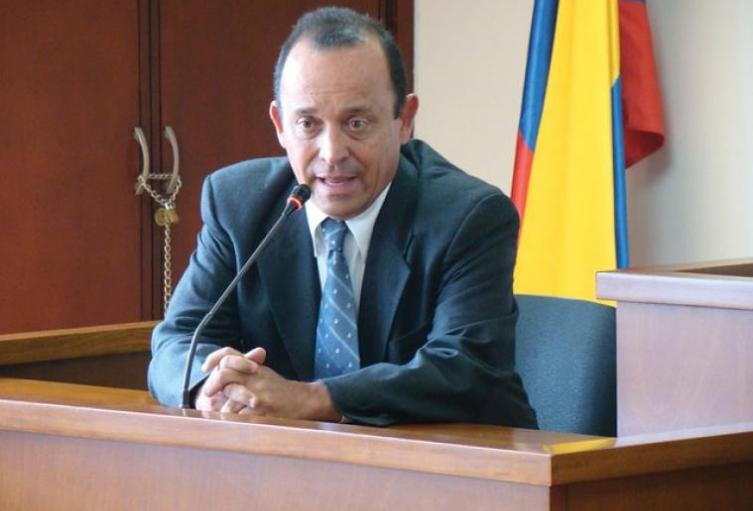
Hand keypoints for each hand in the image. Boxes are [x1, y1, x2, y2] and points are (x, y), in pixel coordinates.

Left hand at [200, 348, 340, 420]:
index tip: (206, 368)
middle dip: (212, 386)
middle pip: (224, 375)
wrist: (304, 400)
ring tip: (227, 414)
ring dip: (225, 409)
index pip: (228, 355)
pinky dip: (236, 421)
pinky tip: (240, 422)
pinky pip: (240, 417)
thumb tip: (219, 369)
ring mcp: (259, 394)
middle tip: (208, 394)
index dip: (213, 359)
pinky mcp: (262, 411)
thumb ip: (243, 369)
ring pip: (229, 400)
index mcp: (254, 368)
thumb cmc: (281, 389)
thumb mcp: (263, 373)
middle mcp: (255, 377)